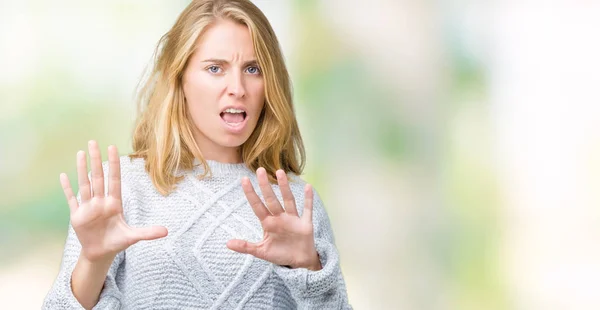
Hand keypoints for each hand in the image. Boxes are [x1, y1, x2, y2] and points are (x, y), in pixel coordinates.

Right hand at [60, 140, 167, 262]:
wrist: (100, 253)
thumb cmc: (117, 242)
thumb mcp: (133, 237)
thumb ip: (148, 233)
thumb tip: (166, 232)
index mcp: (115, 203)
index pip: (114, 179)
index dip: (113, 164)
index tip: (112, 147)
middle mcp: (101, 201)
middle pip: (98, 176)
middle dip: (96, 159)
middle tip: (93, 141)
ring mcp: (88, 207)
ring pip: (85, 183)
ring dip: (82, 169)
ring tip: (80, 153)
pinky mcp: (77, 215)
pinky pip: (71, 198)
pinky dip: (67, 188)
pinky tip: (63, 175)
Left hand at [227, 168, 321, 270]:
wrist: (299, 262)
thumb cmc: (280, 254)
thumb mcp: (261, 251)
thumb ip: (246, 247)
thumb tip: (227, 243)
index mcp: (268, 223)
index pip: (257, 206)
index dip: (251, 194)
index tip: (244, 179)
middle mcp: (280, 218)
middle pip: (271, 199)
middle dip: (265, 186)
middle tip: (259, 170)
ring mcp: (293, 219)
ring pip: (288, 200)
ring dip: (285, 187)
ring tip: (279, 172)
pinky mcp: (305, 224)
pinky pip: (307, 210)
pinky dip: (308, 199)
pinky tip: (308, 187)